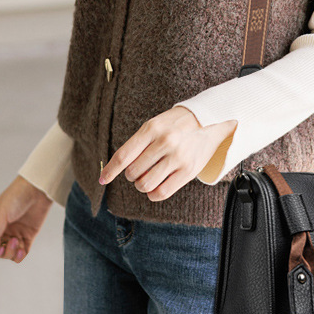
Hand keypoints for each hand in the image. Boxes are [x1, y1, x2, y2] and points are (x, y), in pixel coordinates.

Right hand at [0, 175, 52, 262]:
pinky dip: (21, 255)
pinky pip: (23, 251)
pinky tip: (23, 250)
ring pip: (10, 253)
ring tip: (18, 243)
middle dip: (5, 251)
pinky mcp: (28, 235)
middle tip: (13, 241)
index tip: (1, 245)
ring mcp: (16, 233)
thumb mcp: (1, 213)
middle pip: (0, 251)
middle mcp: (4, 230)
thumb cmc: (16, 196)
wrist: (37, 189)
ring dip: (12, 253)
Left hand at [98, 105, 236, 201]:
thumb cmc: (176, 124)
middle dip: (132, 175)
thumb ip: (138, 144)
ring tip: (148, 177)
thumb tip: (120, 169)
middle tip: (140, 169)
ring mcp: (177, 157)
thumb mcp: (155, 124)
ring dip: (142, 185)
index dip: (110, 170)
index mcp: (152, 128)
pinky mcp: (188, 170)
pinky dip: (153, 194)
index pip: (124, 155)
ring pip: (145, 184)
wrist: (211, 119)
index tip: (102, 180)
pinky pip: (161, 193)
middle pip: (133, 172)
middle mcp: (164, 142)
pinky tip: (155, 187)